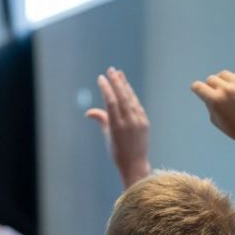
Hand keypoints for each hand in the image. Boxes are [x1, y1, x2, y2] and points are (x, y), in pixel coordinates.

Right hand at [87, 67, 150, 188]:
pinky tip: (127, 88)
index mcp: (117, 126)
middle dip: (116, 82)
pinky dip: (131, 96)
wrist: (135, 164)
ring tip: (119, 74)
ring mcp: (138, 121)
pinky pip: (137, 105)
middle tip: (111, 70)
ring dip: (124, 85)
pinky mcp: (145, 122)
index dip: (106, 89)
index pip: (111, 102)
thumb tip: (89, 112)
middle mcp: (129, 122)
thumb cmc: (117, 152)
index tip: (101, 78)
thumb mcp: (107, 136)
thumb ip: (101, 120)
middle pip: (122, 97)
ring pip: (131, 99)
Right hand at [191, 71, 234, 169]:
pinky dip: (234, 82)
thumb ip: (209, 103)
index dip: (196, 89)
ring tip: (226, 91)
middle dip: (210, 87)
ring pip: (223, 74)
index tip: (199, 91)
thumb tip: (207, 90)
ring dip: (222, 81)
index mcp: (215, 100)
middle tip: (216, 95)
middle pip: (211, 79)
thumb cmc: (234, 128)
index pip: (198, 86)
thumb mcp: (214, 119)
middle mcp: (226, 89)